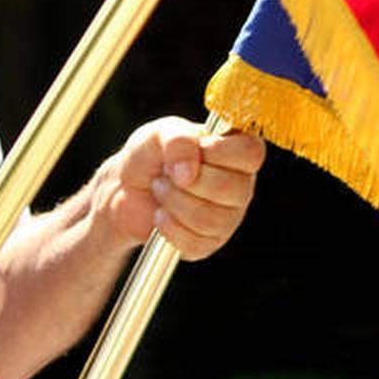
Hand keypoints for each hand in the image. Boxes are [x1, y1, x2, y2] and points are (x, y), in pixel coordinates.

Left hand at [94, 116, 262, 260]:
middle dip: (187, 180)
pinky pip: (195, 242)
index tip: (197, 149)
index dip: (221, 152)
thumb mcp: (159, 134)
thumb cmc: (149, 155)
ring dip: (173, 202)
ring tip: (161, 190)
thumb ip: (178, 141)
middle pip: (231, 188)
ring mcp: (228, 217)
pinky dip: (168, 226)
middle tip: (166, 173)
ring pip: (211, 218)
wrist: (126, 189)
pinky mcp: (209, 243)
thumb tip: (189, 173)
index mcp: (236, 152)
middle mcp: (239, 185)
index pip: (252, 152)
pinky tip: (160, 214)